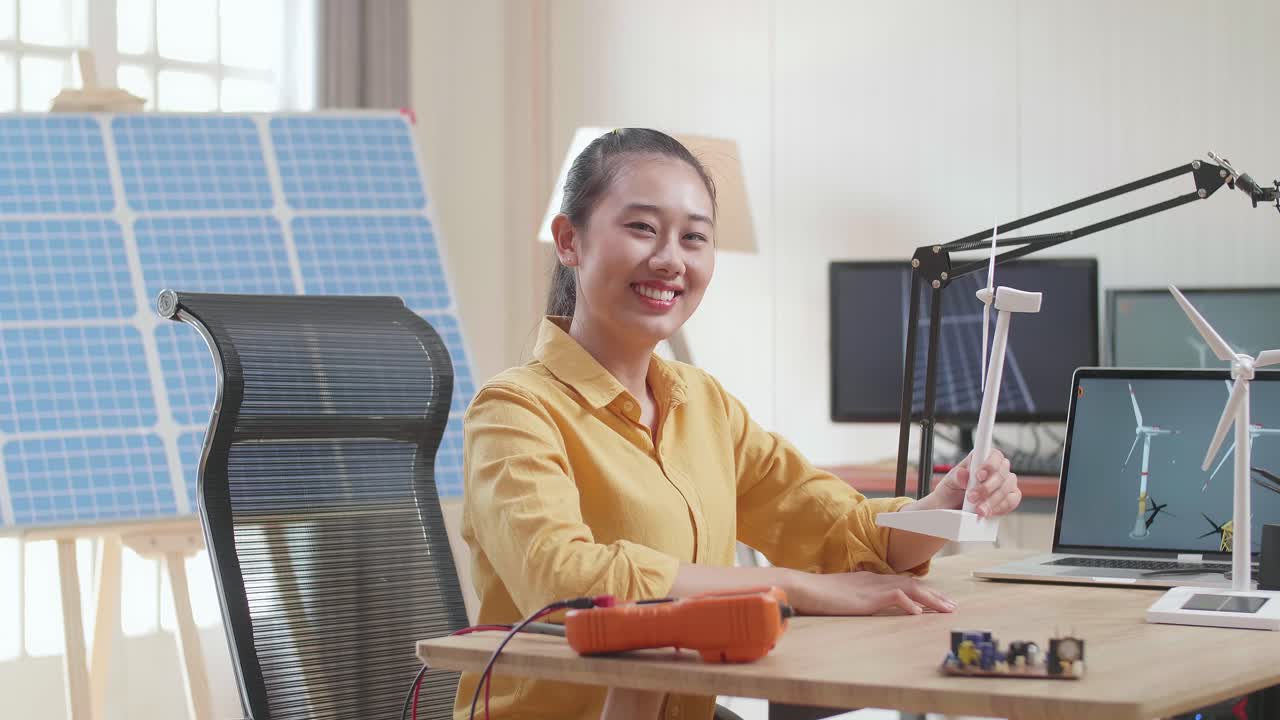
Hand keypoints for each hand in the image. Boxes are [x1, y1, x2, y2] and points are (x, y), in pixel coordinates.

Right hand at [787, 570, 955, 615]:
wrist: (803, 588)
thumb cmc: (817, 594)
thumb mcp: (843, 595)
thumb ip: (857, 597)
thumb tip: (865, 603)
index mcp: (870, 579)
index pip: (902, 582)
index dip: (922, 590)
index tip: (937, 600)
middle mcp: (875, 579)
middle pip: (912, 584)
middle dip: (934, 595)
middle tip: (951, 606)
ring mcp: (872, 587)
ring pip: (910, 588)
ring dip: (930, 599)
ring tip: (945, 609)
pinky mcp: (867, 597)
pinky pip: (894, 597)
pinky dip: (908, 604)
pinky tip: (917, 613)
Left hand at [928, 449, 1020, 517]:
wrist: (950, 511)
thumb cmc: (951, 492)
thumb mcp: (948, 483)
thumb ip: (956, 477)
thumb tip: (963, 473)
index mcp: (980, 459)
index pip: (993, 454)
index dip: (989, 464)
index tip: (978, 476)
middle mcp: (996, 469)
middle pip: (1002, 472)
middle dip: (987, 487)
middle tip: (971, 497)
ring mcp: (1005, 483)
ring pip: (1007, 487)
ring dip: (992, 500)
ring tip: (977, 509)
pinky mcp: (1010, 497)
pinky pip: (1012, 500)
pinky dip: (1000, 508)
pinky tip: (988, 512)